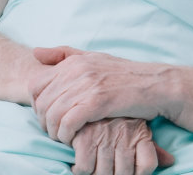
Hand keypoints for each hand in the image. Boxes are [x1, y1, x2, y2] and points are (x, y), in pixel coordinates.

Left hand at [30, 47, 178, 142]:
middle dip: (43, 122)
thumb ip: (64, 55)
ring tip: (63, 138)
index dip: (36, 104)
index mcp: (73, 61)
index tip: (48, 116)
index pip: (35, 84)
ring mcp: (87, 85)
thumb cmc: (126, 76)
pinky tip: (72, 140)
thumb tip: (35, 52)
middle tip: (54, 131)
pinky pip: (68, 122)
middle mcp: (77, 70)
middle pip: (41, 102)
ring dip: (54, 131)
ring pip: (52, 114)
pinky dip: (66, 134)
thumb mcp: (94, 58)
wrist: (158, 86)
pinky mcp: (97, 102)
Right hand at [68, 118, 174, 174]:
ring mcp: (105, 136)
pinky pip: (85, 168)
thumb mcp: (136, 128)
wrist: (88, 93)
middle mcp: (125, 135)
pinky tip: (80, 164)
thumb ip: (151, 147)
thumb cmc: (114, 117)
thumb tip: (170, 161)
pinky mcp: (84, 137)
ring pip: (104, 173)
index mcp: (140, 133)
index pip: (147, 166)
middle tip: (108, 169)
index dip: (139, 174)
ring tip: (93, 168)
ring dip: (96, 174)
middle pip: (124, 174)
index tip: (130, 172)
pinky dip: (80, 170)